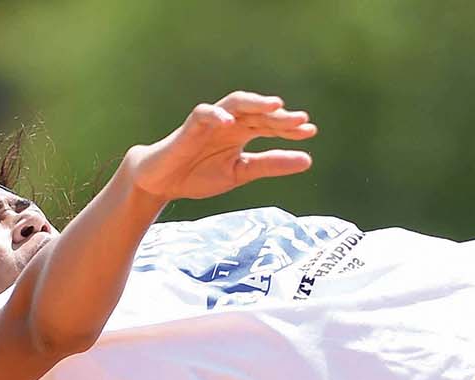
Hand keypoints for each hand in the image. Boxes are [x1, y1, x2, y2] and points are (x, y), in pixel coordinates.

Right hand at [125, 91, 315, 202]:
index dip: (289, 129)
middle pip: (258, 113)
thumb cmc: (200, 174)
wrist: (163, 181)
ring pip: (234, 104)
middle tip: (302, 120)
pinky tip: (231, 122)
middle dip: (279, 116)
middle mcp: (230, 123)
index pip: (270, 126)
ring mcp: (211, 122)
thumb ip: (271, 164)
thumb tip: (308, 160)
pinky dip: (216, 115)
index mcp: (242, 133)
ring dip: (254, 103)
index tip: (310, 132)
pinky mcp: (189, 127)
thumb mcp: (241, 172)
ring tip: (275, 106)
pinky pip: (203, 114)